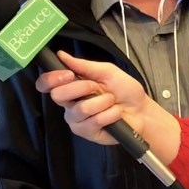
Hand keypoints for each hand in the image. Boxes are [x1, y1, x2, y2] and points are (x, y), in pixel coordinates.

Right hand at [35, 52, 179, 159]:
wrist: (141, 110)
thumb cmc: (125, 90)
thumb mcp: (107, 71)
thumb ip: (84, 65)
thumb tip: (62, 55)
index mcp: (72, 86)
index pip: (47, 84)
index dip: (51, 79)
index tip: (69, 75)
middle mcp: (70, 103)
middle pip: (58, 96)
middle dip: (82, 88)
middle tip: (97, 87)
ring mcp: (77, 120)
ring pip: (79, 109)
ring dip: (101, 102)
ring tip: (112, 102)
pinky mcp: (86, 133)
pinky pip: (92, 122)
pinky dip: (109, 115)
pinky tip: (115, 114)